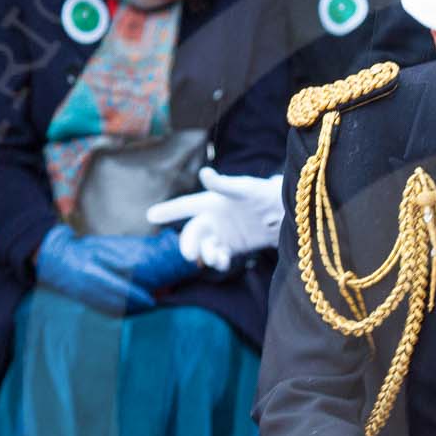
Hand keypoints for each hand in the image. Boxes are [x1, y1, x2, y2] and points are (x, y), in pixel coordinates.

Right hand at [33, 227, 192, 312]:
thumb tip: (135, 266)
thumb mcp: (95, 248)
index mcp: (92, 273)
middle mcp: (89, 288)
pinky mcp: (84, 301)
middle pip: (119, 302)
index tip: (151, 300)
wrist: (52, 260)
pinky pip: (104, 310)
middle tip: (153, 305)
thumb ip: (114, 257)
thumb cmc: (77, 251)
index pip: (120, 288)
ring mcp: (85, 297)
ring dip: (130, 311)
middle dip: (137, 306)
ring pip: (112, 309)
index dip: (136, 296)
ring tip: (145, 309)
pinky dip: (119, 311)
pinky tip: (130, 310)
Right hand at [146, 168, 282, 273]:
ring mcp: (222, 234)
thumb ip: (223, 185)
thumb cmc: (264, 193)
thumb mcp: (244, 188)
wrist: (285, 212)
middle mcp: (213, 219)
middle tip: (189, 254)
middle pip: (193, 233)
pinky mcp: (233, 248)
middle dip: (188, 243)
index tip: (151, 215)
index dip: (169, 210)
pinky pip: (219, 256)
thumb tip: (204, 174)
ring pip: (204, 247)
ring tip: (216, 258)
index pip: (185, 206)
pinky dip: (218, 260)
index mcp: (211, 202)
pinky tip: (223, 262)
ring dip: (206, 254)